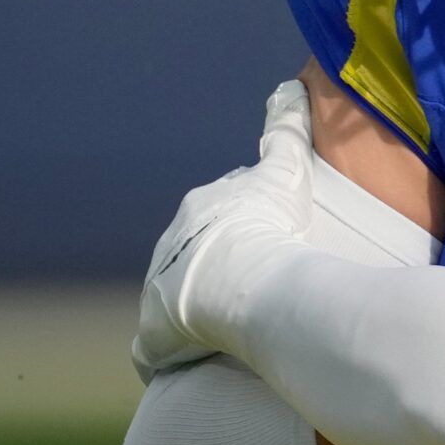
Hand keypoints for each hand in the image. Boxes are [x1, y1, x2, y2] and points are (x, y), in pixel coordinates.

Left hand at [133, 80, 316, 374]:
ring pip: (177, 298)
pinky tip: (188, 361)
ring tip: (233, 324)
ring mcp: (159, 291)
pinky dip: (168, 352)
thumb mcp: (283, 170)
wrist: (243, 280)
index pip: (223, 211)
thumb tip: (289, 83)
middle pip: (197, 253)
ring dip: (197, 308)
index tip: (269, 235)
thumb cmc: (268, 224)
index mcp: (202, 209)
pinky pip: (156, 347)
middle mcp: (172, 244)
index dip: (247, 223)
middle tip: (258, 280)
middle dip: (217, 263)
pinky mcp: (154, 335)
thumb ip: (287, 128)